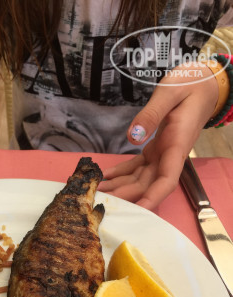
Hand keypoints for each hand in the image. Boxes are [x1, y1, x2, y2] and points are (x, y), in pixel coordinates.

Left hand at [99, 63, 218, 209]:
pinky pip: (137, 167)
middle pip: (148, 184)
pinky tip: (104, 177)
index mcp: (177, 144)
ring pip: (140, 178)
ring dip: (120, 186)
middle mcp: (170, 154)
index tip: (138, 210)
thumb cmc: (191, 84)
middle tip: (101, 199)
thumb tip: (133, 137)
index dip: (153, 197)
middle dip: (127, 195)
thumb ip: (152, 114)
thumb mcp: (170, 92)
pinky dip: (121, 173)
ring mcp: (162, 153)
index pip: (167, 180)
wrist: (203, 83)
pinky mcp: (155, 149)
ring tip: (97, 191)